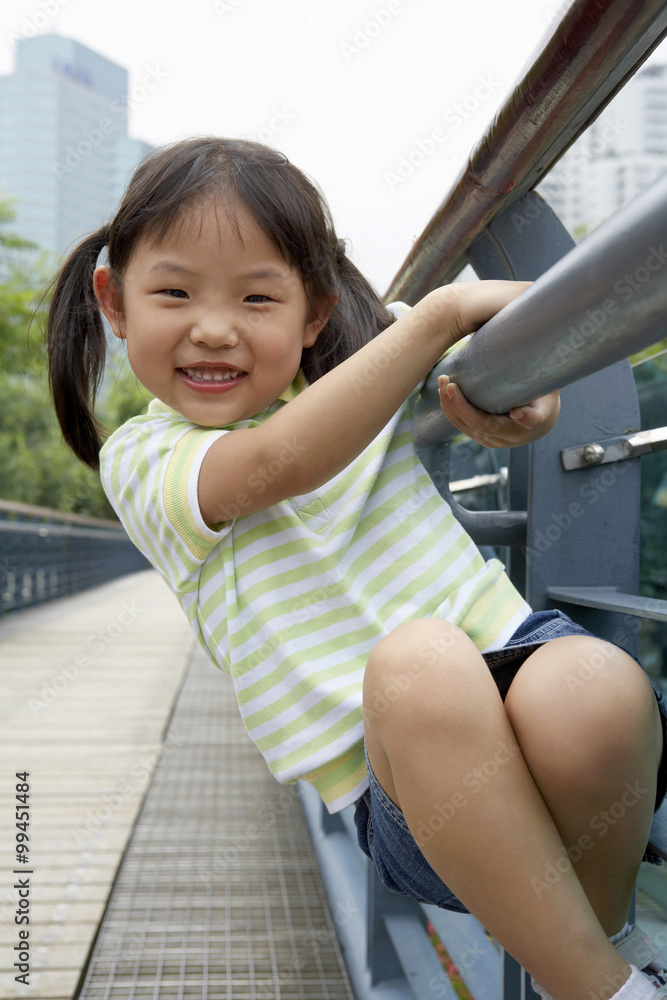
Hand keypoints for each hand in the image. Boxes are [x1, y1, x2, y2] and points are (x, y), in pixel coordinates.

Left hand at [438, 375, 560, 447]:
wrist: (545, 415)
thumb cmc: (545, 402)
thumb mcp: (546, 405)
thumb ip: (534, 414)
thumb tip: (516, 414)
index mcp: (514, 432)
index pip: (482, 423)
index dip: (464, 407)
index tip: (453, 387)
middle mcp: (499, 440)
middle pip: (468, 424)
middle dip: (451, 402)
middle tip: (444, 379)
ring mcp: (489, 439)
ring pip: (462, 425)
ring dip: (447, 405)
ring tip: (441, 382)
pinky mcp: (481, 435)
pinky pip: (462, 424)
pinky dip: (451, 409)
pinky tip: (444, 393)